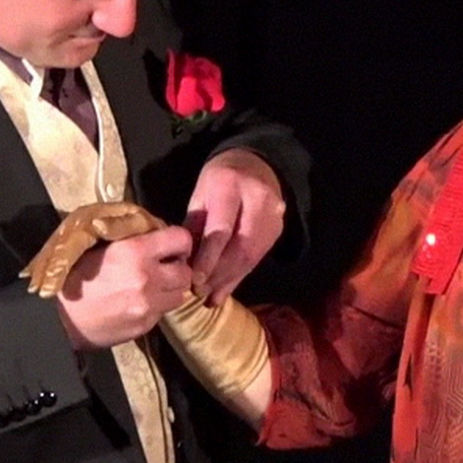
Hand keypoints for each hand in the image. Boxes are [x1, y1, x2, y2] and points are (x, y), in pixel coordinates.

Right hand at [54, 225, 194, 349]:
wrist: (59, 318)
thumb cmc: (74, 277)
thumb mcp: (99, 247)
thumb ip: (130, 237)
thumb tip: (154, 231)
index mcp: (134, 251)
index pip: (181, 239)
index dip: (179, 241)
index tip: (171, 245)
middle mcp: (147, 278)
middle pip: (186, 271)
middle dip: (177, 268)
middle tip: (163, 267)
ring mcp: (148, 305)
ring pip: (180, 295)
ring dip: (170, 289)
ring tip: (153, 285)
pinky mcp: (145, 325)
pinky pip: (163, 312)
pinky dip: (157, 306)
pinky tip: (138, 302)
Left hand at [184, 148, 285, 303]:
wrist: (255, 165)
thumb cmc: (219, 181)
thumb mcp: (200, 195)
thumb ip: (194, 227)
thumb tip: (184, 265)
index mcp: (230, 185)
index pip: (222, 229)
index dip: (208, 258)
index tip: (194, 280)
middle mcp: (258, 199)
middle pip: (240, 247)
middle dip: (218, 274)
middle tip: (199, 292)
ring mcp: (273, 216)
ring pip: (251, 257)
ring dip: (228, 280)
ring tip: (209, 296)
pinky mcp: (278, 229)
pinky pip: (257, 258)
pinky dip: (238, 276)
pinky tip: (223, 290)